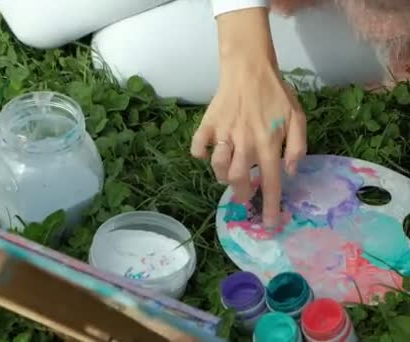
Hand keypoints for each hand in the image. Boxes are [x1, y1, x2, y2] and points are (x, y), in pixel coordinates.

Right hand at [191, 8, 306, 226]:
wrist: (249, 68)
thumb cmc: (276, 94)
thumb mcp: (297, 118)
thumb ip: (297, 147)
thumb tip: (290, 173)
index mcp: (269, 144)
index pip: (271, 183)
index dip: (271, 207)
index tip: (269, 226)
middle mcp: (246, 143)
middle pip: (239, 180)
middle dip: (241, 193)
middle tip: (244, 194)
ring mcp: (225, 134)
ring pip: (218, 167)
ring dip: (223, 176)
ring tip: (229, 174)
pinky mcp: (208, 125)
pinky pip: (198, 147)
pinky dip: (200, 154)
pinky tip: (208, 152)